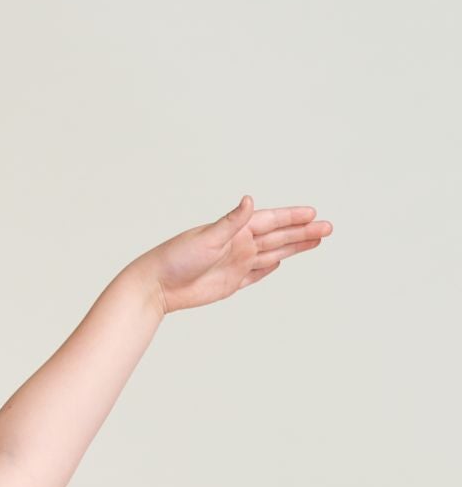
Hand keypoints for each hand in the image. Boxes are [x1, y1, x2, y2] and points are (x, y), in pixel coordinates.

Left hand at [146, 193, 331, 313]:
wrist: (157, 286)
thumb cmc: (176, 258)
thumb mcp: (207, 237)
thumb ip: (232, 221)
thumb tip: (249, 200)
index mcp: (236, 230)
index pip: (272, 220)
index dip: (293, 216)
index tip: (314, 213)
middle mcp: (239, 244)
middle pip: (279, 236)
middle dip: (304, 232)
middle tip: (328, 228)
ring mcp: (237, 263)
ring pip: (274, 253)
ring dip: (295, 247)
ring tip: (316, 241)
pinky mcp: (231, 283)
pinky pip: (256, 274)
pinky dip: (269, 268)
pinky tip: (281, 261)